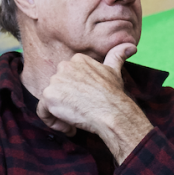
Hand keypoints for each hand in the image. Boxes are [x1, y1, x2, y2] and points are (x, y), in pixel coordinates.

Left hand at [36, 43, 152, 163]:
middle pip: (58, 89)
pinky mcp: (49, 96)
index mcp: (77, 59)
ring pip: (50, 100)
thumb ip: (117, 56)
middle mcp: (63, 66)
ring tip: (75, 122)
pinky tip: (69, 127)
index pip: (67, 78)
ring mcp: (55, 81)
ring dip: (60, 113)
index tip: (86, 102)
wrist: (111, 111)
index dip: (75, 93)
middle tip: (81, 113)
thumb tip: (131, 47)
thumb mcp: (115, 71)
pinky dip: (53, 122)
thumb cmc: (114, 94)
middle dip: (67, 103)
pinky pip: (42, 112)